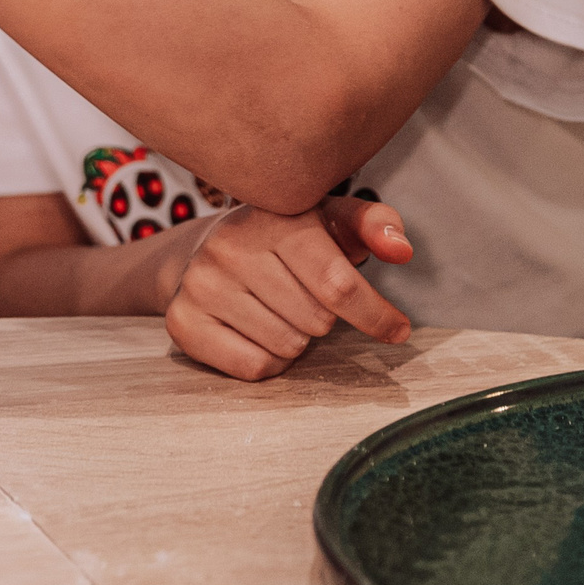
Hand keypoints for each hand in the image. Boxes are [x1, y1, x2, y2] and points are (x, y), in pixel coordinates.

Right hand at [160, 196, 413, 380]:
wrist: (202, 252)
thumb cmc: (284, 239)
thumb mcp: (332, 220)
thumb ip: (374, 224)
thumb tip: (401, 249)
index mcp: (273, 217)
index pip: (336, 283)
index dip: (375, 314)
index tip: (398, 329)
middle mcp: (230, 246)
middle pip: (315, 320)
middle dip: (323, 319)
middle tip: (305, 299)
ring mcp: (201, 284)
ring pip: (286, 346)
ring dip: (296, 340)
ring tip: (279, 312)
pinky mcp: (182, 321)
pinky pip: (254, 367)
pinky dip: (269, 361)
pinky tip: (257, 332)